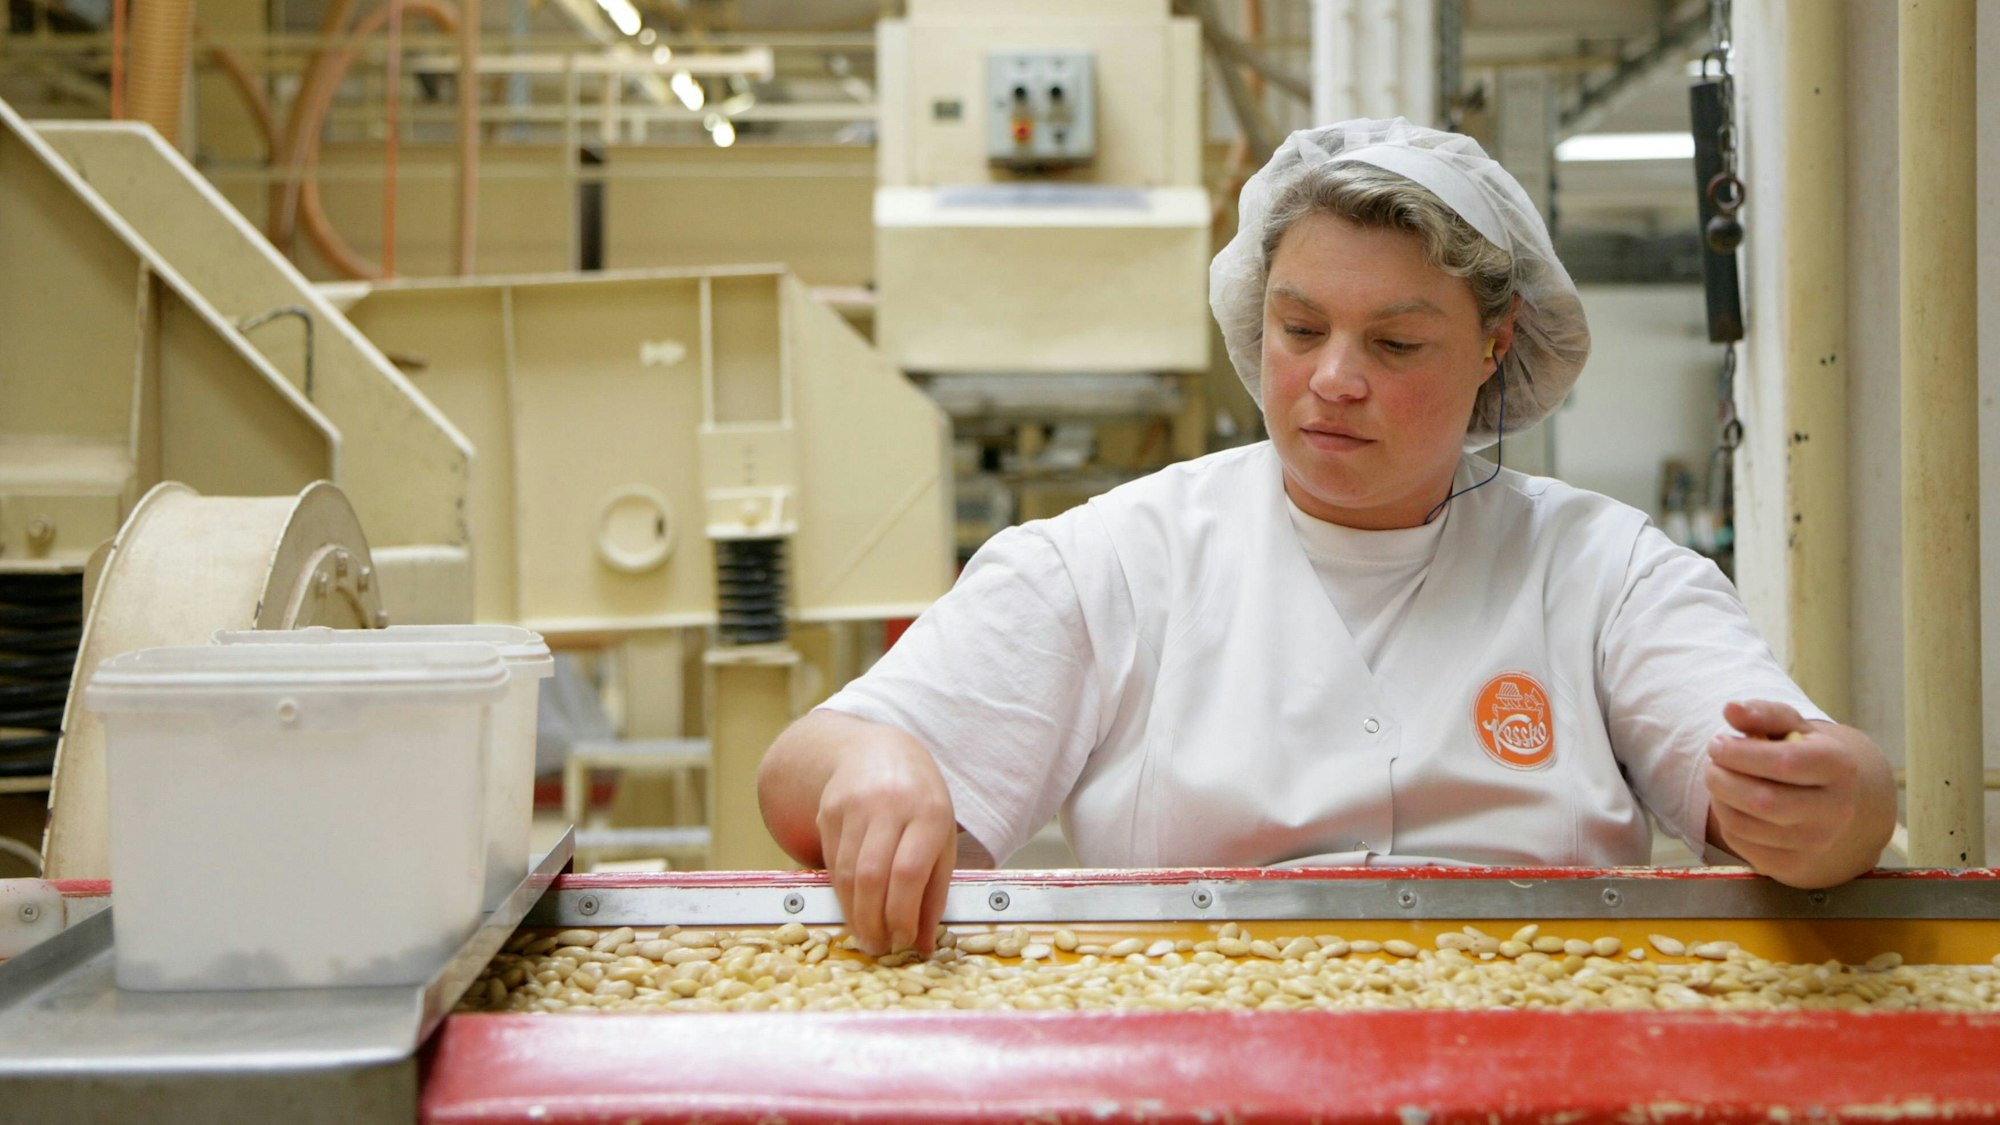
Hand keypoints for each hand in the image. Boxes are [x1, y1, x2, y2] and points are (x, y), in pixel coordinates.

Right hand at [814, 731, 956, 955]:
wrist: (876, 751)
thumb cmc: (919, 802)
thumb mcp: (940, 839)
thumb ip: (934, 892)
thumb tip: (924, 945)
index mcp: (929, 812)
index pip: (908, 871)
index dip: (902, 913)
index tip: (904, 940)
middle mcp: (890, 805)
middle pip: (872, 875)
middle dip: (873, 921)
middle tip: (878, 947)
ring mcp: (854, 805)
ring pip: (847, 873)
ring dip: (855, 913)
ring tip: (866, 936)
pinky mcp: (828, 811)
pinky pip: (832, 863)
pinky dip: (842, 893)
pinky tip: (853, 908)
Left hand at [1704, 700, 1895, 887]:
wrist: (1834, 806)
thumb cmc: (1805, 757)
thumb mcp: (1792, 727)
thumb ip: (1762, 713)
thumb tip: (1730, 709)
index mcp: (1839, 767)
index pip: (1785, 762)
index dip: (1741, 753)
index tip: (1718, 744)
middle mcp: (1835, 810)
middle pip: (1763, 800)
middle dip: (1722, 779)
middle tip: (1712, 765)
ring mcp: (1816, 843)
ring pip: (1744, 824)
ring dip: (1718, 799)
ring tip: (1720, 781)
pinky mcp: (1792, 866)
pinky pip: (1740, 844)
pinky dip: (1725, 820)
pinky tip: (1733, 805)